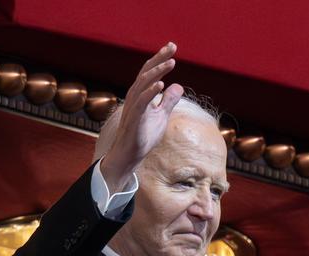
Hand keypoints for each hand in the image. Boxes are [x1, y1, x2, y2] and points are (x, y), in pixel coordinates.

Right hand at [99, 42, 183, 193]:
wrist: (130, 155)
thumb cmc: (143, 136)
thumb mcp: (161, 116)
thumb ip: (169, 101)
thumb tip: (178, 85)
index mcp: (141, 94)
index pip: (151, 71)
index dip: (161, 58)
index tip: (172, 46)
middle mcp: (135, 96)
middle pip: (147, 72)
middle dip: (160, 58)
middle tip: (173, 46)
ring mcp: (133, 106)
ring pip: (144, 83)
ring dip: (157, 72)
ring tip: (171, 62)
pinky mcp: (134, 118)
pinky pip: (142, 101)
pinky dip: (151, 92)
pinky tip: (162, 84)